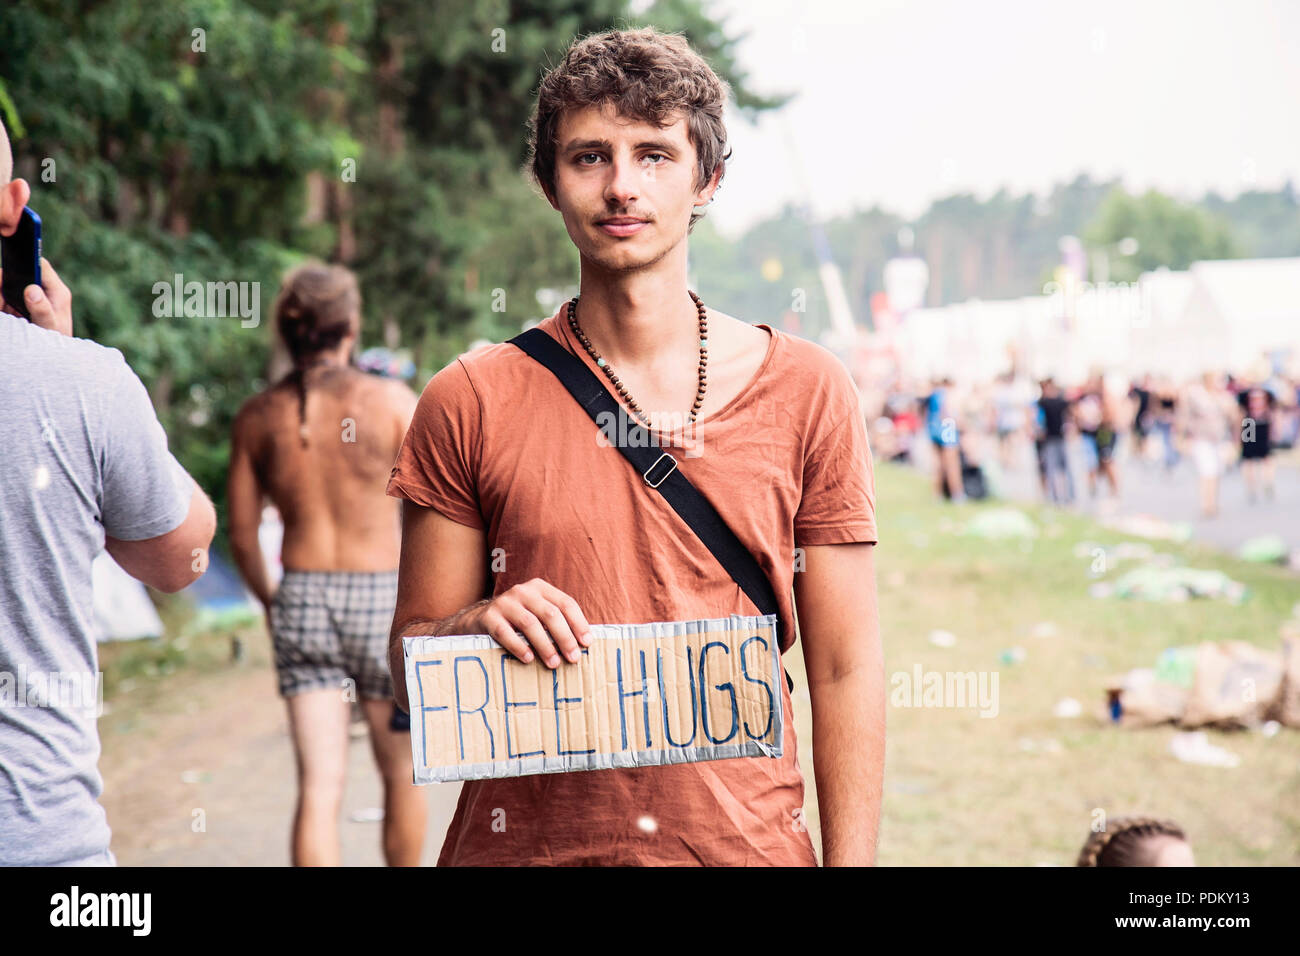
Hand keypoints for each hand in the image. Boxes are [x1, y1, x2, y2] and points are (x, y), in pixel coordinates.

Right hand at [0, 257, 72, 335]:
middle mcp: (42, 290)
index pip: (41, 266)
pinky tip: (1, 306)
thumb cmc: (56, 342)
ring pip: (6, 285)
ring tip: (2, 305)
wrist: (50, 359)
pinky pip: (1, 297)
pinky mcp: (14, 305)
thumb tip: (32, 290)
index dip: (27, 260)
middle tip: (1, 292)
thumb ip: (42, 310)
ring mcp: (27, 297)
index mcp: (57, 291)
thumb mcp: (50, 328)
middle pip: (20, 273)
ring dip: (1, 290)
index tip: (14, 263)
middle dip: (6, 279)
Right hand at [457, 578, 590, 668]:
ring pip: (530, 624)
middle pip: (550, 614)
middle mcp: (523, 591)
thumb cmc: (517, 621)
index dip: (578, 623)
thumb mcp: (537, 614)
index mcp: (540, 588)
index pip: (566, 603)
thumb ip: (556, 622)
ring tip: (554, 663)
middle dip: (565, 638)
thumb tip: (584, 644)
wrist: (478, 620)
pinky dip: (519, 647)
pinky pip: (505, 633)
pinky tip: (528, 659)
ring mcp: (505, 602)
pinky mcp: (489, 617)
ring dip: (545, 646)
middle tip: (574, 658)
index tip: (587, 643)